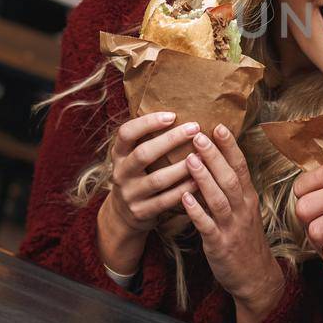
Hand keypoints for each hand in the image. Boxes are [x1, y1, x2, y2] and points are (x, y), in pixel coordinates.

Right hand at [98, 112, 202, 273]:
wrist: (123, 215)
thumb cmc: (139, 175)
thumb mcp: (133, 157)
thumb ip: (147, 139)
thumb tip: (179, 108)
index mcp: (119, 154)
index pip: (126, 133)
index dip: (147, 123)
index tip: (171, 115)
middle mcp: (121, 173)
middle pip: (144, 154)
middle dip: (170, 140)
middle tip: (195, 128)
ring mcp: (130, 194)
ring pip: (157, 180)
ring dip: (182, 167)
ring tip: (203, 156)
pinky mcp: (141, 212)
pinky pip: (165, 201)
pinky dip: (184, 190)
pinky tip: (199, 181)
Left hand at [180, 124, 283, 322]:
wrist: (255, 277)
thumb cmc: (245, 241)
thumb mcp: (244, 212)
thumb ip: (231, 190)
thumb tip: (214, 165)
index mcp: (248, 198)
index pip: (241, 166)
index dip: (230, 147)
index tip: (219, 126)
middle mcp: (243, 209)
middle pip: (230, 177)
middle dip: (215, 155)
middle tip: (198, 134)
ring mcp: (232, 227)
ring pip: (219, 198)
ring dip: (204, 178)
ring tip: (190, 159)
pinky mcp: (220, 244)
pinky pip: (207, 225)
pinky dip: (197, 211)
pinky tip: (184, 198)